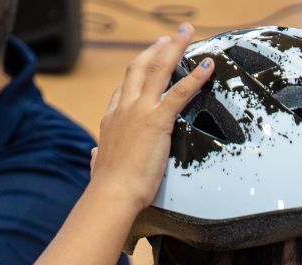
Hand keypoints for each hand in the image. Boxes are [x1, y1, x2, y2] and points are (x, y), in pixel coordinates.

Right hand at [91, 26, 212, 213]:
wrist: (112, 193)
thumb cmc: (107, 185)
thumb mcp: (99, 165)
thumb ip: (98, 157)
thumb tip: (94, 156)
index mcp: (112, 118)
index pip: (125, 88)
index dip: (138, 71)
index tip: (148, 59)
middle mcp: (124, 107)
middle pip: (140, 67)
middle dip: (156, 49)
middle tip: (169, 37)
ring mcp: (140, 111)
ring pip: (158, 69)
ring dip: (174, 48)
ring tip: (186, 35)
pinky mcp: (156, 121)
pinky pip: (179, 92)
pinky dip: (195, 76)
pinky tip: (207, 67)